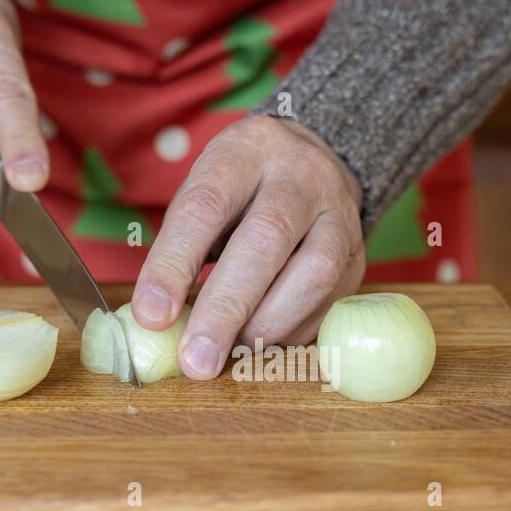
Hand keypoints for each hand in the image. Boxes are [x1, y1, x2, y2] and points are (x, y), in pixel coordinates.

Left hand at [132, 116, 364, 377]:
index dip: (175, 265)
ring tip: (229, 352)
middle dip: (226, 308)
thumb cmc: (243, 190)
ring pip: (313, 273)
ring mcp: (340, 217)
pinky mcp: (359, 259)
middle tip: (196, 360)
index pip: (206, 206)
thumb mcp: (206, 192)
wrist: (316, 166)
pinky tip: (261, 343)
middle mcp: (303, 176)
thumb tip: (158, 320)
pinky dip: (290, 333)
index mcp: (249, 150)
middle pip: (266, 239)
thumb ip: (182, 248)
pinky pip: (329, 303)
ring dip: (266, 325)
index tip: (152, 316)